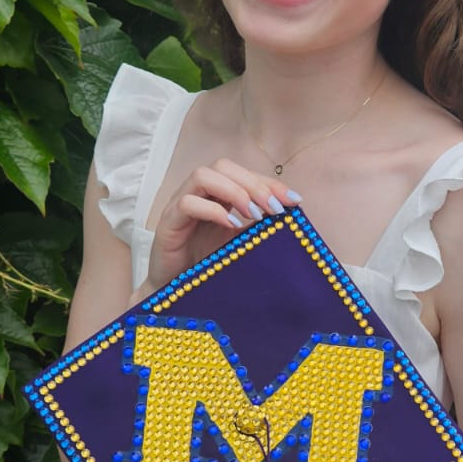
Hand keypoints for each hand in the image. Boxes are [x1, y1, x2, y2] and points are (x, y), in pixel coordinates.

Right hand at [144, 160, 300, 295]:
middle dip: (254, 184)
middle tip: (275, 208)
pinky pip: (187, 203)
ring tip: (255, 215)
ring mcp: (179, 205)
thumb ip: (258, 229)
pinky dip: (214, 210)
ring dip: (234, 192)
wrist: (175, 295)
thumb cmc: (207, 267)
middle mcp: (197, 194)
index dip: (270, 183)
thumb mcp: (239, 244)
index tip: (295, 201)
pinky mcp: (168, 223)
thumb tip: (291, 220)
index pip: (243, 174)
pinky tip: (232, 226)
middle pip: (223, 166)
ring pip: (203, 175)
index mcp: (216, 195)